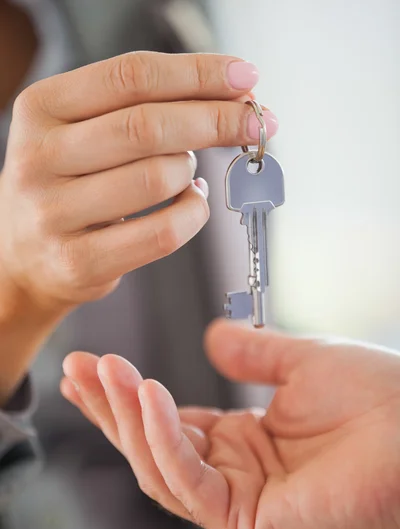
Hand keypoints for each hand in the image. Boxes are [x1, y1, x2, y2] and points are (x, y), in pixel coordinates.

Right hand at [0, 51, 276, 313]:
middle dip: (216, 119)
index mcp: (42, 109)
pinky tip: (192, 203)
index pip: (132, 76)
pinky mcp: (79, 261)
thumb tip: (226, 96)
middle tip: (256, 121)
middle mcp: (40, 158)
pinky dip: (193, 215)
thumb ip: (137, 109)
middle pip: (149, 126)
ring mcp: (56, 214)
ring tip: (187, 170)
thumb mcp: (78, 132)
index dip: (197, 73)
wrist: (22, 257)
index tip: (245, 76)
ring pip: (158, 178)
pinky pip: (162, 233)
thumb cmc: (66, 186)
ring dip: (191, 171)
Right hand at [61, 320, 399, 528]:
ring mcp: (240, 505)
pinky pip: (191, 483)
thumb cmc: (377, 398)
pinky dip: (164, 439)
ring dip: (128, 418)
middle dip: (111, 408)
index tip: (97, 362)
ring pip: (161, 469)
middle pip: (152, 448)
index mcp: (243, 443)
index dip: (128, 396)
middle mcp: (235, 475)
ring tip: (107, 373)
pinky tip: (148, 396)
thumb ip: (250, 351)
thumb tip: (209, 337)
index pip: (167, 424)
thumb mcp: (300, 363)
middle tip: (81, 368)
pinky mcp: (252, 525)